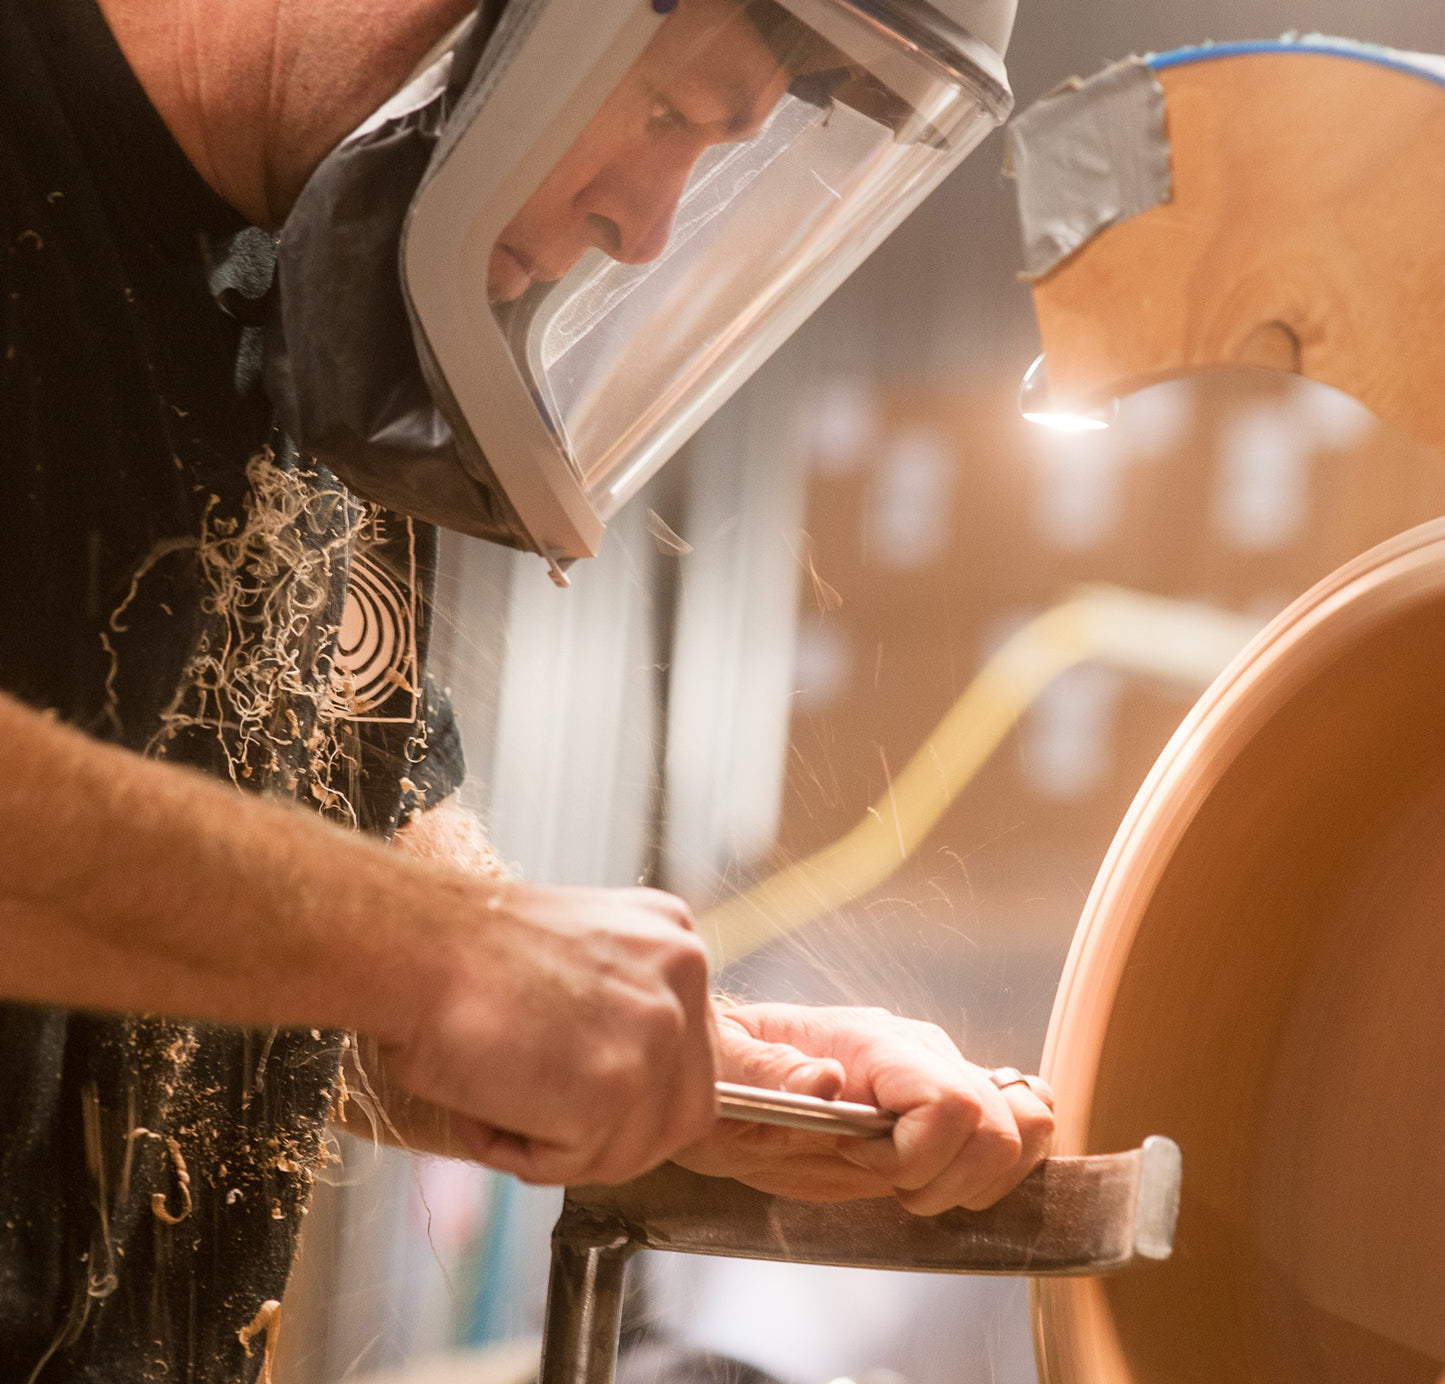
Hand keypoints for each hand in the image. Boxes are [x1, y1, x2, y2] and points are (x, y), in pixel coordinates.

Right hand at [376, 879, 717, 1186]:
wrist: (416, 944)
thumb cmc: (465, 953)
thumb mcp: (579, 955)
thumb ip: (622, 1004)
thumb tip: (626, 1083)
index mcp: (674, 940)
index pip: (692, 1056)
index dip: (634, 1095)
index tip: (578, 1093)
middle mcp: (683, 977)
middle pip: (684, 1110)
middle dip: (612, 1135)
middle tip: (541, 1120)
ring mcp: (656, 1033)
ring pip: (631, 1148)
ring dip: (561, 1149)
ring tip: (498, 1100)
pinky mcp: (612, 1088)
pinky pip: (576, 1164)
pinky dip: (521, 1155)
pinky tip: (485, 1107)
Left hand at [673, 1003, 1053, 1214]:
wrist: (729, 1088)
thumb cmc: (725, 1081)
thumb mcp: (723, 1080)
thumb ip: (768, 1074)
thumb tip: (823, 1080)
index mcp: (871, 1044)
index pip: (953, 1100)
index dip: (915, 1156)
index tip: (855, 1158)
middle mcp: (921, 1055)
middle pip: (1005, 1123)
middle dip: (950, 1179)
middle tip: (886, 1181)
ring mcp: (941, 1081)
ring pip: (1031, 1122)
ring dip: (980, 1179)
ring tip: (912, 1184)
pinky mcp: (948, 1116)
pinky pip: (1018, 1130)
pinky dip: (994, 1174)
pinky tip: (933, 1182)